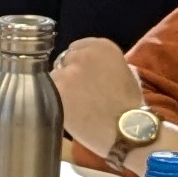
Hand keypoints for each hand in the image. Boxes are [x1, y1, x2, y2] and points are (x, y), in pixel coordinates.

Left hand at [52, 39, 147, 165]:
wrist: (127, 131)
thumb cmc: (131, 107)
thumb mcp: (126, 74)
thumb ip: (105, 65)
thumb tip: (93, 68)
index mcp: (102, 46)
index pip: (77, 48)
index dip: (79, 65)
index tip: (84, 78)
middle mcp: (83, 54)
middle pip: (64, 62)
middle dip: (69, 75)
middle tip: (79, 95)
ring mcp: (68, 71)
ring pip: (54, 77)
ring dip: (60, 89)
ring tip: (75, 107)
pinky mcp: (57, 89)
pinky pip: (47, 92)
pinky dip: (53, 102)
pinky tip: (68, 112)